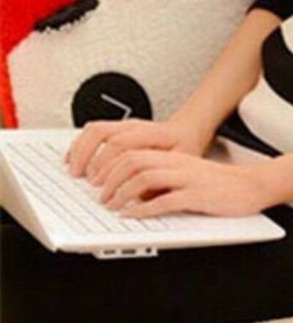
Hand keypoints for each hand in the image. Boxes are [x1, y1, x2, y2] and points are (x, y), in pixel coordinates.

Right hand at [66, 117, 211, 180]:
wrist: (187, 131)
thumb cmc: (185, 147)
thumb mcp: (181, 165)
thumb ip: (162, 179)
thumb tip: (142, 198)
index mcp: (152, 133)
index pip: (121, 145)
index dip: (108, 167)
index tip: (103, 186)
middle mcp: (136, 125)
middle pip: (103, 134)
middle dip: (91, 160)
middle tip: (88, 182)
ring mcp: (125, 124)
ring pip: (95, 130)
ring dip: (81, 150)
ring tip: (75, 171)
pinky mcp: (118, 126)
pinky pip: (93, 130)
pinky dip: (80, 144)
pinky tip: (74, 158)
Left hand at [96, 150, 274, 217]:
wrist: (253, 186)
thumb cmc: (223, 184)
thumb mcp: (189, 174)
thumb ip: (165, 178)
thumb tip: (136, 191)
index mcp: (173, 157)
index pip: (131, 153)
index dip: (110, 166)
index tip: (99, 181)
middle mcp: (178, 164)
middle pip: (132, 161)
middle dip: (110, 179)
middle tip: (101, 196)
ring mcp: (187, 179)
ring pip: (143, 178)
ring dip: (121, 193)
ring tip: (113, 206)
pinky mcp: (197, 196)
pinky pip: (164, 200)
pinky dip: (144, 209)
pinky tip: (134, 216)